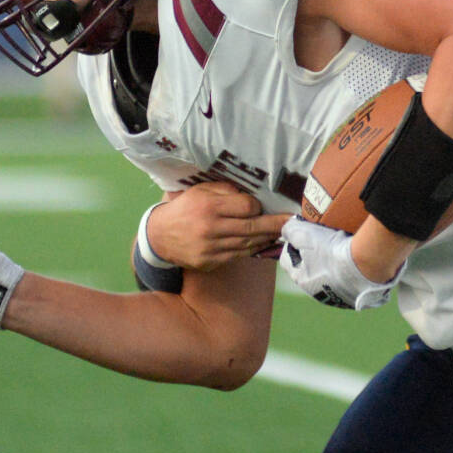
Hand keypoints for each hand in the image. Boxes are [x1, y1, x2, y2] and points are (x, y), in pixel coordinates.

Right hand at [147, 182, 289, 271]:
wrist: (159, 236)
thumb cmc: (185, 208)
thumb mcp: (201, 191)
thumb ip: (226, 190)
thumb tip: (252, 196)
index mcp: (209, 207)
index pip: (247, 207)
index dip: (257, 207)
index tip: (260, 206)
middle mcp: (211, 228)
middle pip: (252, 227)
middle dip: (275, 225)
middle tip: (292, 222)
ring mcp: (210, 248)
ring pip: (248, 244)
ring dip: (267, 238)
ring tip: (281, 232)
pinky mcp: (210, 262)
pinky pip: (238, 255)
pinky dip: (253, 249)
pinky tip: (263, 243)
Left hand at [279, 217, 397, 309]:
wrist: (365, 264)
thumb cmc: (331, 250)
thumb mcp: (304, 233)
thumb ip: (290, 230)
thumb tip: (286, 231)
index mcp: (302, 280)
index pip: (288, 261)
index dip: (292, 245)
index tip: (302, 234)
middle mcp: (318, 293)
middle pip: (310, 270)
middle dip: (313, 256)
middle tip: (323, 240)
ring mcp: (338, 298)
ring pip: (330, 279)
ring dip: (332, 265)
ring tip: (341, 248)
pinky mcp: (356, 297)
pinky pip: (350, 283)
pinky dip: (350, 272)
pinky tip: (356, 260)